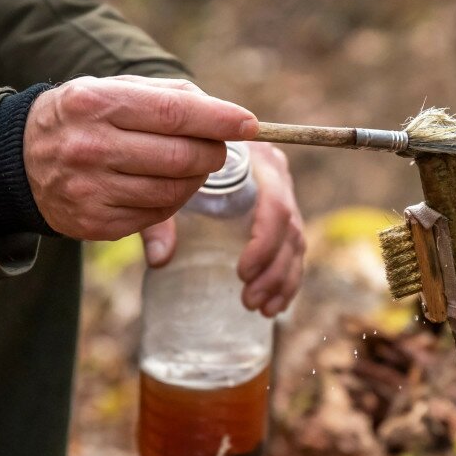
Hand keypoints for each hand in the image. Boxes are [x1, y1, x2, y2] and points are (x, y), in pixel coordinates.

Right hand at [24, 75, 256, 239]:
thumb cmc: (86, 117)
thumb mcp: (114, 89)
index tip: (249, 124)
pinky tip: (164, 185)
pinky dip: (173, 201)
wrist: (18, 159)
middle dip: (212, 152)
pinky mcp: (95, 223)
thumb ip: (171, 96)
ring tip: (190, 165)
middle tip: (216, 147)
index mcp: (96, 103)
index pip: (174, 113)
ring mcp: (90, 189)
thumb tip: (229, 118)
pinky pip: (156, 215)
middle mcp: (89, 147)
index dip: (220, 120)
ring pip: (175, 190)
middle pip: (181, 156)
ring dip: (196, 178)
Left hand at [142, 143, 304, 316]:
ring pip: (296, 243)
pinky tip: (272, 307)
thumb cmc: (176, 166)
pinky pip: (294, 252)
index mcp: (258, 162)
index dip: (265, 242)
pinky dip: (287, 282)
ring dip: (281, 280)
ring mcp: (283, 199)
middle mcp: (278, 178)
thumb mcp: (165, 187)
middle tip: (248, 299)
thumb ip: (160, 219)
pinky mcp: (280, 219)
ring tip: (257, 307)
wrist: (184, 147)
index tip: (242, 272)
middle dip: (273, 269)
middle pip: (290, 229)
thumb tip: (159, 259)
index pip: (276, 205)